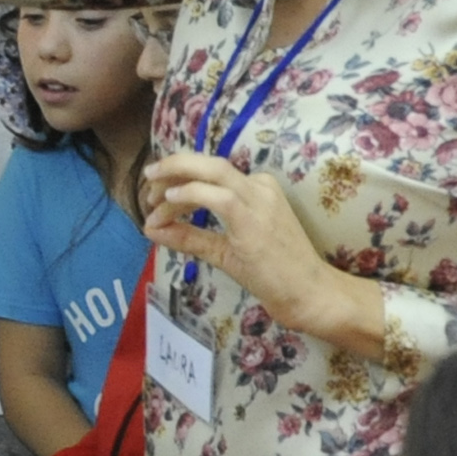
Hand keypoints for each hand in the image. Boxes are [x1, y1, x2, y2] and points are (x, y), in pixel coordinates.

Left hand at [142, 151, 377, 353]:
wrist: (308, 293)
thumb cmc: (271, 273)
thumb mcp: (222, 251)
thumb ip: (188, 237)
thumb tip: (150, 229)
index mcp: (256, 188)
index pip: (210, 171)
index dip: (178, 175)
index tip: (156, 194)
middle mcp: (259, 186)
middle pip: (209, 162)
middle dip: (173, 165)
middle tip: (148, 178)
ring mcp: (260, 200)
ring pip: (213, 172)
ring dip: (176, 180)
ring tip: (152, 198)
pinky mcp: (255, 219)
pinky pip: (218, 196)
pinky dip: (190, 194)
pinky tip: (169, 201)